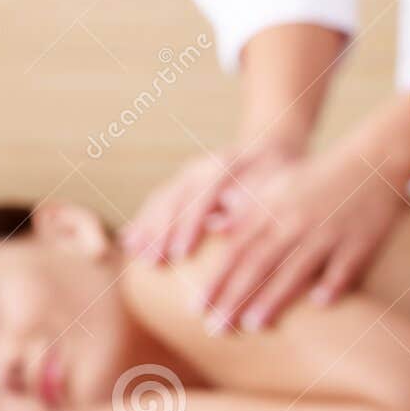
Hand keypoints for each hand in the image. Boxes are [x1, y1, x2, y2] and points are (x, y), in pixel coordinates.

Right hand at [122, 138, 301, 266]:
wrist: (270, 148)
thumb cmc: (280, 174)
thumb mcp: (277, 183)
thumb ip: (251, 201)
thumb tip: (220, 226)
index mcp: (226, 165)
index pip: (203, 195)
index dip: (190, 225)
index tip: (181, 254)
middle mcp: (201, 167)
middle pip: (176, 199)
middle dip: (162, 232)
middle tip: (153, 262)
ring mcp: (188, 174)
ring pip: (162, 200)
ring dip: (148, 228)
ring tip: (136, 256)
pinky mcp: (181, 183)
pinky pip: (157, 202)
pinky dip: (143, 221)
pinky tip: (129, 242)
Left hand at [199, 142, 406, 333]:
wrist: (371, 162)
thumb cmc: (318, 180)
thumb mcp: (277, 185)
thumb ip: (246, 207)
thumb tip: (212, 226)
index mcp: (272, 208)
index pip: (237, 250)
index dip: (216, 278)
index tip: (197, 306)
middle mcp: (295, 221)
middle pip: (259, 263)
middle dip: (235, 296)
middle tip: (216, 327)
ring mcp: (328, 232)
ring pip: (297, 268)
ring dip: (274, 297)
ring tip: (253, 325)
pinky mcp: (359, 241)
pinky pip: (344, 267)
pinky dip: (332, 283)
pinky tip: (319, 305)